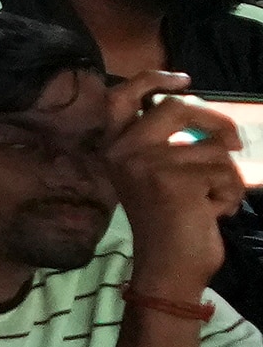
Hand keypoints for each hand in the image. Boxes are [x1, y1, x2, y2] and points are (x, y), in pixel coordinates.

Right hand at [114, 85, 249, 299]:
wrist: (168, 268)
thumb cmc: (167, 223)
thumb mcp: (154, 175)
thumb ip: (164, 143)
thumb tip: (197, 111)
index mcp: (113, 148)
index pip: (122, 98)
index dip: (152, 80)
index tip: (183, 79)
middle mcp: (123, 151)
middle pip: (177, 107)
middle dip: (215, 121)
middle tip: (233, 141)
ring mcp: (148, 163)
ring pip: (211, 147)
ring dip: (225, 175)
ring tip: (213, 199)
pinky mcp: (177, 180)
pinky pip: (224, 171)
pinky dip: (230, 193)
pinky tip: (214, 212)